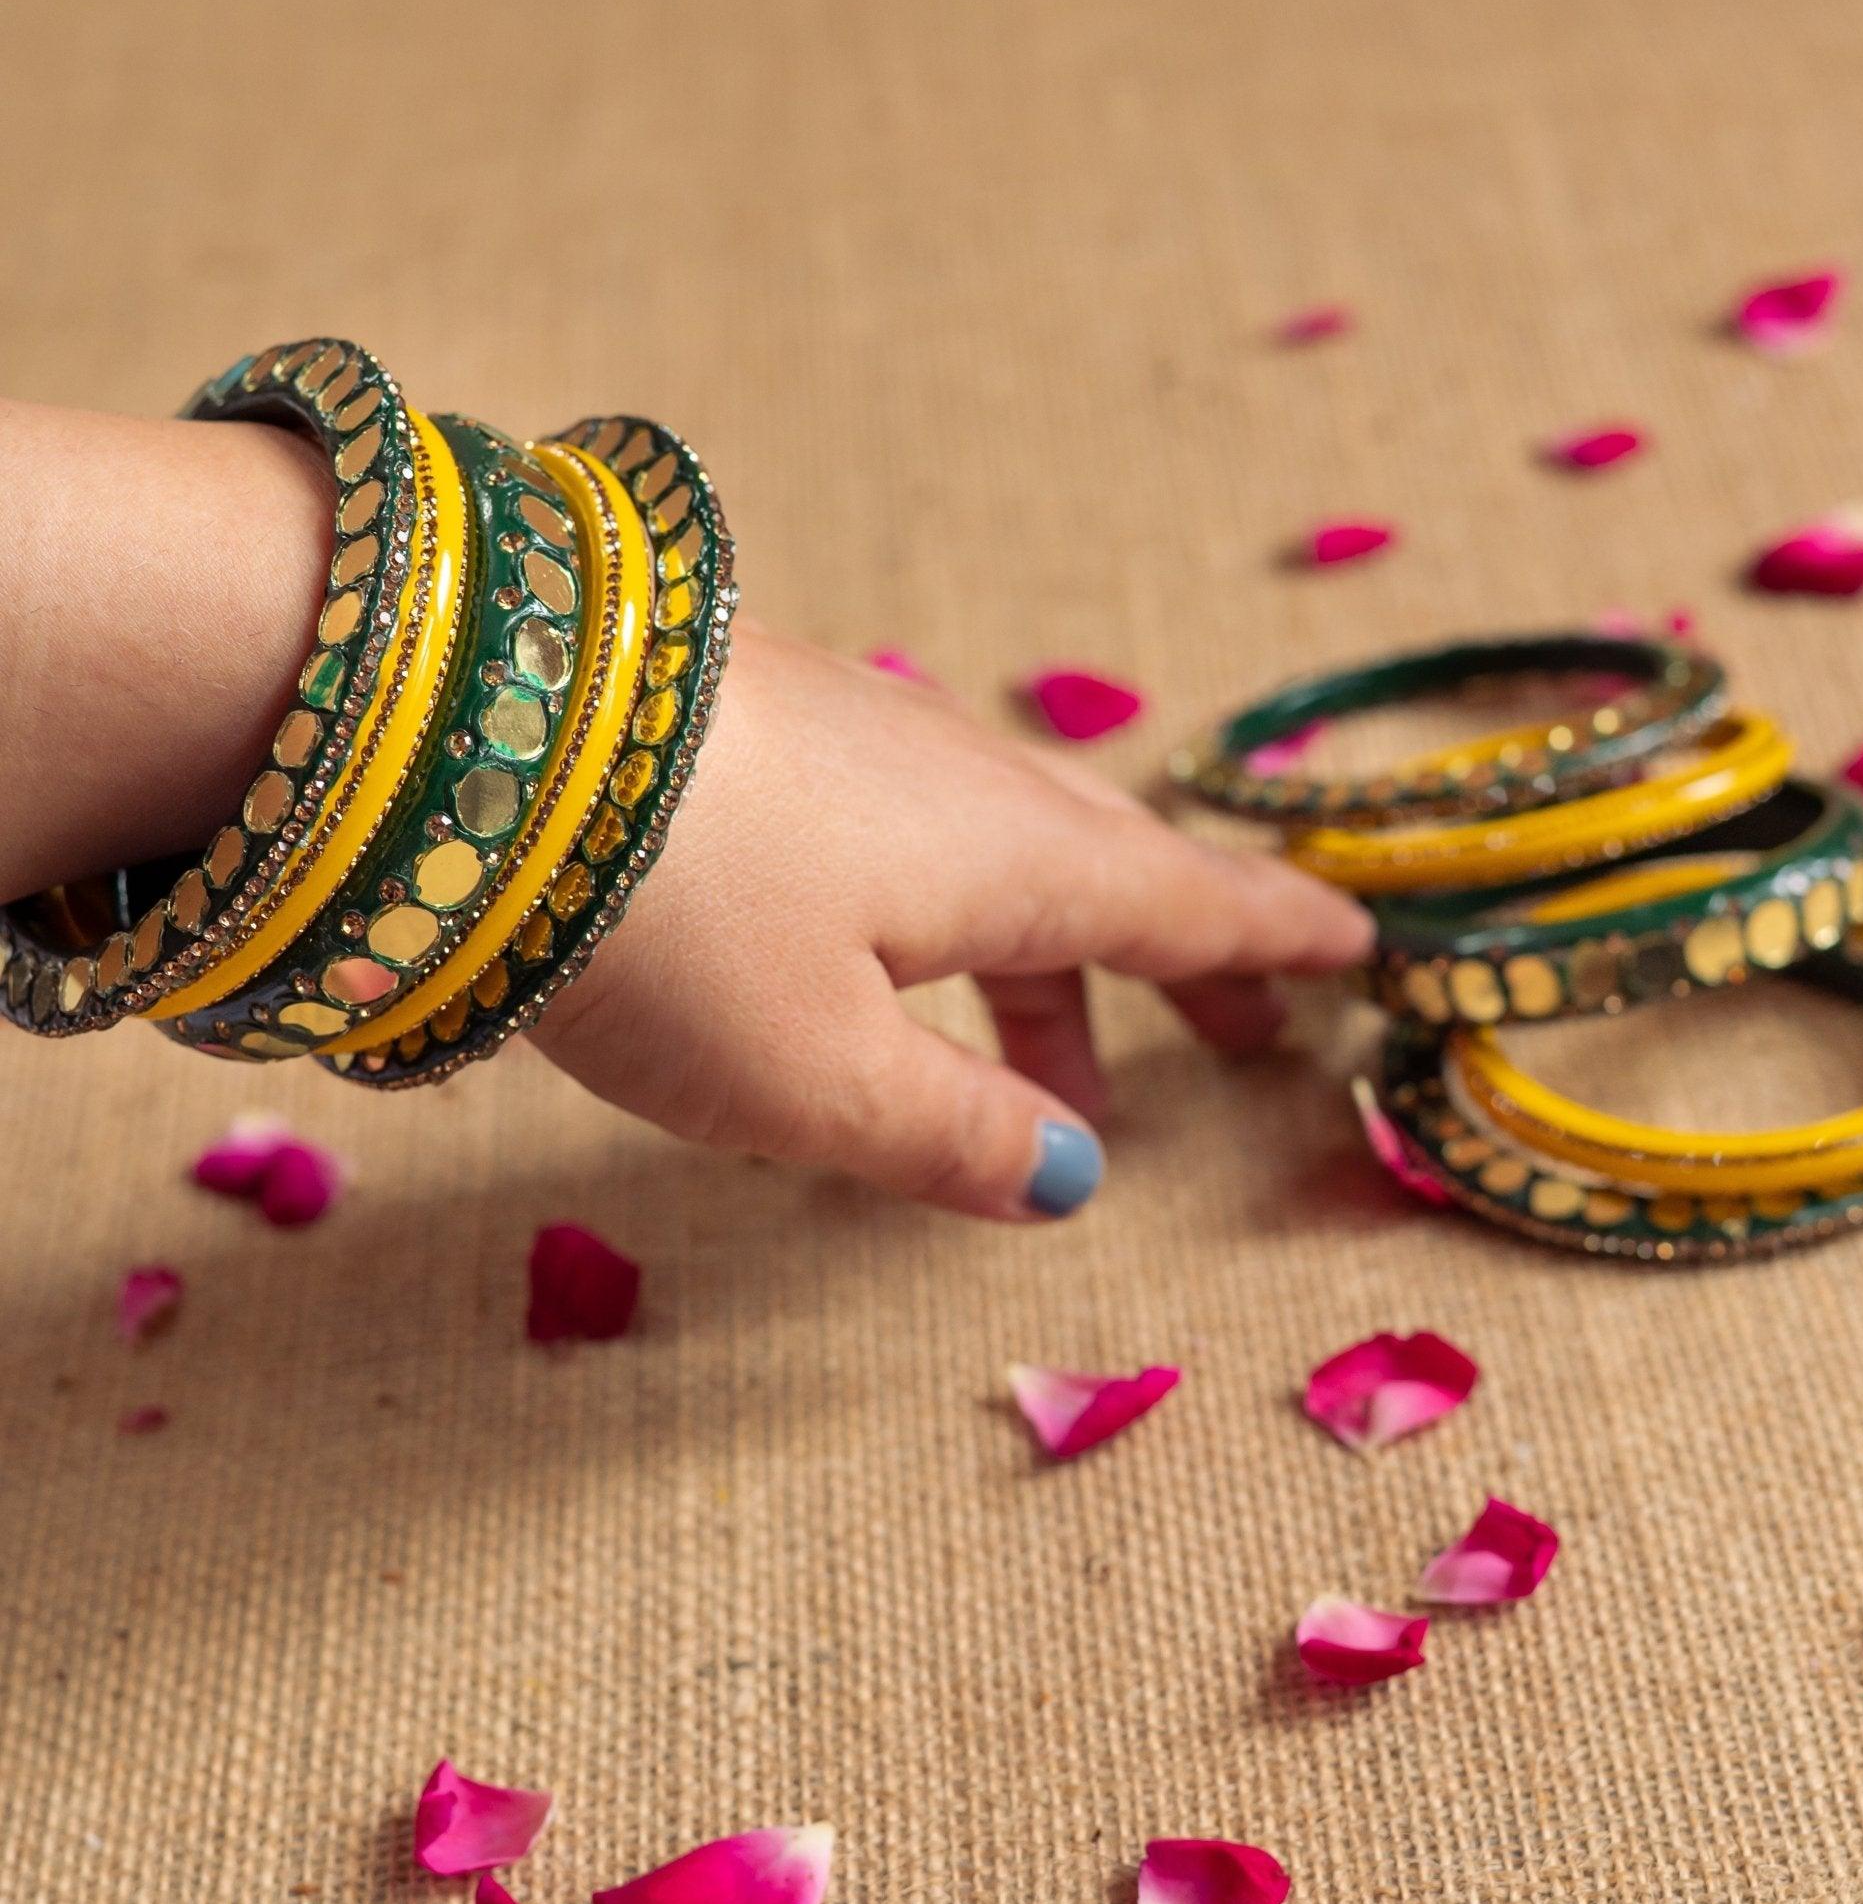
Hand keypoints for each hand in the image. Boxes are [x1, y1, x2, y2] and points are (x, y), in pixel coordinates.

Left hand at [535, 626, 1372, 1219]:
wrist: (469, 727)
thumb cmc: (669, 923)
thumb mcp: (820, 1078)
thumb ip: (954, 1139)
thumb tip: (1066, 1179)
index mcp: (1007, 855)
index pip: (1184, 902)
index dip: (1270, 938)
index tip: (1354, 945)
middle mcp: (951, 774)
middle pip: (1107, 868)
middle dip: (1179, 955)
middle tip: (1233, 1032)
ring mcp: (851, 732)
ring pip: (999, 847)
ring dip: (1050, 957)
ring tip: (1045, 1070)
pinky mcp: (757, 724)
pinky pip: (909, 823)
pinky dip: (953, 909)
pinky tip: (890, 962)